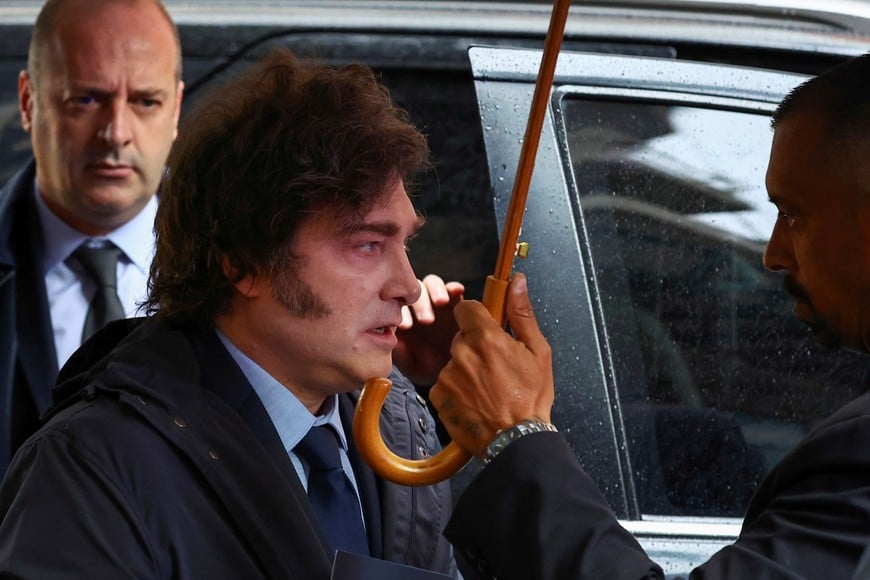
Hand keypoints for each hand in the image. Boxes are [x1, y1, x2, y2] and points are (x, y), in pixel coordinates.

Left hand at [393, 274, 464, 384]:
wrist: (451, 372)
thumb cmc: (426, 367)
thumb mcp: (409, 363)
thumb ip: (399, 351)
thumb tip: (390, 339)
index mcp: (402, 316)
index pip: (396, 304)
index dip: (401, 313)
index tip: (406, 327)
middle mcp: (418, 305)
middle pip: (414, 291)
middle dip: (420, 303)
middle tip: (427, 321)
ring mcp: (437, 302)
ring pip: (432, 283)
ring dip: (435, 291)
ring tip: (441, 303)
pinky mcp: (456, 302)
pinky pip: (454, 289)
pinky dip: (454, 287)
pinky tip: (457, 291)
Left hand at [428, 273, 553, 457]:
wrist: (517, 440)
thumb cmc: (531, 397)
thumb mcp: (538, 351)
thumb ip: (522, 313)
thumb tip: (518, 282)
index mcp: (486, 338)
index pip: (466, 308)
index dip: (477, 316)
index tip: (488, 329)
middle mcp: (462, 354)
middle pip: (461, 336)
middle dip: (475, 346)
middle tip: (496, 367)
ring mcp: (447, 375)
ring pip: (454, 360)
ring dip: (466, 369)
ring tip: (488, 388)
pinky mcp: (438, 395)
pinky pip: (445, 382)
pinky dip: (456, 389)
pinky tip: (475, 400)